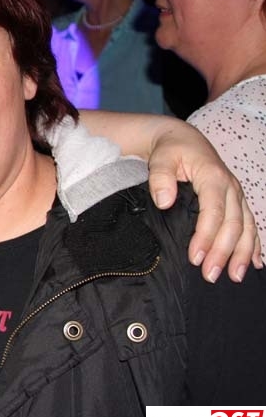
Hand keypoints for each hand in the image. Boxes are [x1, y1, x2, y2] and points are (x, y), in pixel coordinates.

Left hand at [147, 125, 261, 282]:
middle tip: (210, 275)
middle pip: (233, 224)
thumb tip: (164, 201)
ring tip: (235, 276)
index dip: (206, 236)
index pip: (213, 212)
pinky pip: (251, 224)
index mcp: (213, 177)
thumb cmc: (170, 150)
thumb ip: (160, 177)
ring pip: (247, 227)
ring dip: (242, 254)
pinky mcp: (236, 201)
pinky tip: (255, 263)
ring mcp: (236, 195)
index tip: (195, 258)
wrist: (182, 139)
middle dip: (223, 252)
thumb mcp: (161, 158)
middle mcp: (231, 187)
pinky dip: (254, 245)